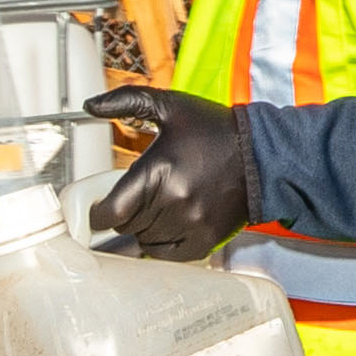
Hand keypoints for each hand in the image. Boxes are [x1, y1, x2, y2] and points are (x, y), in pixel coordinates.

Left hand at [86, 84, 253, 255]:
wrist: (263, 155)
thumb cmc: (217, 130)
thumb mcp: (170, 106)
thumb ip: (126, 101)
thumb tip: (91, 104)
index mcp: (158, 172)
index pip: (110, 213)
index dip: (99, 212)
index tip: (101, 206)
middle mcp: (172, 202)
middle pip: (125, 227)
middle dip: (126, 212)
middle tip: (139, 195)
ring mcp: (190, 224)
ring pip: (144, 241)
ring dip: (144, 227)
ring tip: (158, 205)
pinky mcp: (205, 240)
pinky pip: (166, 254)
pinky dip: (162, 243)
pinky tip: (170, 222)